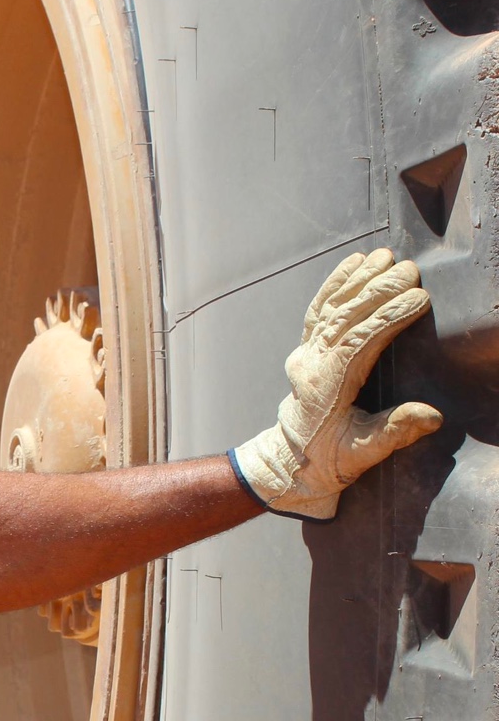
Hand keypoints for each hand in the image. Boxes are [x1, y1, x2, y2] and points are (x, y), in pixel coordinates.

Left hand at [230, 248, 440, 519]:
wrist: (289, 464)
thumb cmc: (328, 461)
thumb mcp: (362, 455)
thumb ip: (394, 432)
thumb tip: (430, 415)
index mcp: (326, 388)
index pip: (358, 342)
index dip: (389, 317)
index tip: (419, 298)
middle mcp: (311, 365)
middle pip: (344, 318)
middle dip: (377, 290)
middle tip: (410, 269)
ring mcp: (305, 354)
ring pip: (329, 308)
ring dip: (357, 279)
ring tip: (386, 256)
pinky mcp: (305, 349)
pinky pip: (317, 309)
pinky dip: (334, 283)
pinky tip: (354, 262)